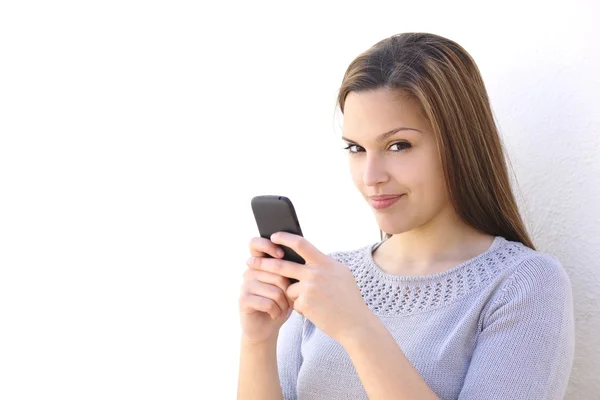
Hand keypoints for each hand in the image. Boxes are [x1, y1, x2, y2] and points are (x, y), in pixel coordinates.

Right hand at [239, 237, 293, 344]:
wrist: (266, 328)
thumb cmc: (280, 303)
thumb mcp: (286, 285)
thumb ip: (287, 270)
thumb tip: (296, 262)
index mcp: (260, 263)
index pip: (255, 243)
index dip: (268, 245)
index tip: (281, 255)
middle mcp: (249, 271)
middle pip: (276, 271)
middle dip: (289, 288)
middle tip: (292, 300)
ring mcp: (245, 284)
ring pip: (275, 289)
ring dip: (284, 304)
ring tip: (284, 309)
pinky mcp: (243, 299)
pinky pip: (267, 302)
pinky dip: (277, 311)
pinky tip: (276, 315)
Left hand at [246, 232, 372, 343]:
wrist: (355, 324)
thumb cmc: (349, 300)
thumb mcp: (341, 275)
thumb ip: (324, 266)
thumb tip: (308, 258)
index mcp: (326, 263)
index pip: (301, 244)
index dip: (285, 238)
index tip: (273, 236)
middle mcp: (317, 272)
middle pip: (283, 265)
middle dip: (264, 264)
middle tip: (250, 262)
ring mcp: (310, 287)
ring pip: (288, 288)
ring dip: (295, 296)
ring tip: (315, 303)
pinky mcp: (305, 302)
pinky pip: (294, 303)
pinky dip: (302, 308)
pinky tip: (317, 312)